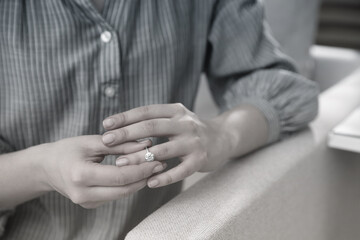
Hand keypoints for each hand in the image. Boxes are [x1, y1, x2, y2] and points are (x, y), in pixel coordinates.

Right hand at [41, 135, 165, 208]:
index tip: (157, 160)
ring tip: (154, 167)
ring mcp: (86, 203)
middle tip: (161, 164)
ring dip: (139, 182)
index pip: (120, 176)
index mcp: (81, 175)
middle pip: (124, 189)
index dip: (141, 169)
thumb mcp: (91, 142)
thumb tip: (146, 144)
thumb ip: (119, 144)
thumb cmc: (67, 150)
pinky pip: (115, 195)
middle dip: (145, 177)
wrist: (46, 168)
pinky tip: (139, 173)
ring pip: (122, 194)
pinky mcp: (90, 205)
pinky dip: (128, 185)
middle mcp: (83, 194)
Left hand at [101, 103, 233, 188]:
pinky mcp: (201, 159)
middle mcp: (185, 123)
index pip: (147, 111)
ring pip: (163, 150)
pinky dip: (164, 177)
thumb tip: (121, 128)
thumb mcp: (176, 118)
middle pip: (152, 127)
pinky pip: (180, 170)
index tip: (106, 124)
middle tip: (106, 140)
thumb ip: (155, 120)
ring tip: (120, 164)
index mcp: (176, 110)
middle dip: (127, 133)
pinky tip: (149, 183)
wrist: (223, 138)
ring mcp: (194, 141)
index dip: (126, 117)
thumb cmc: (190, 131)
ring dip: (140, 157)